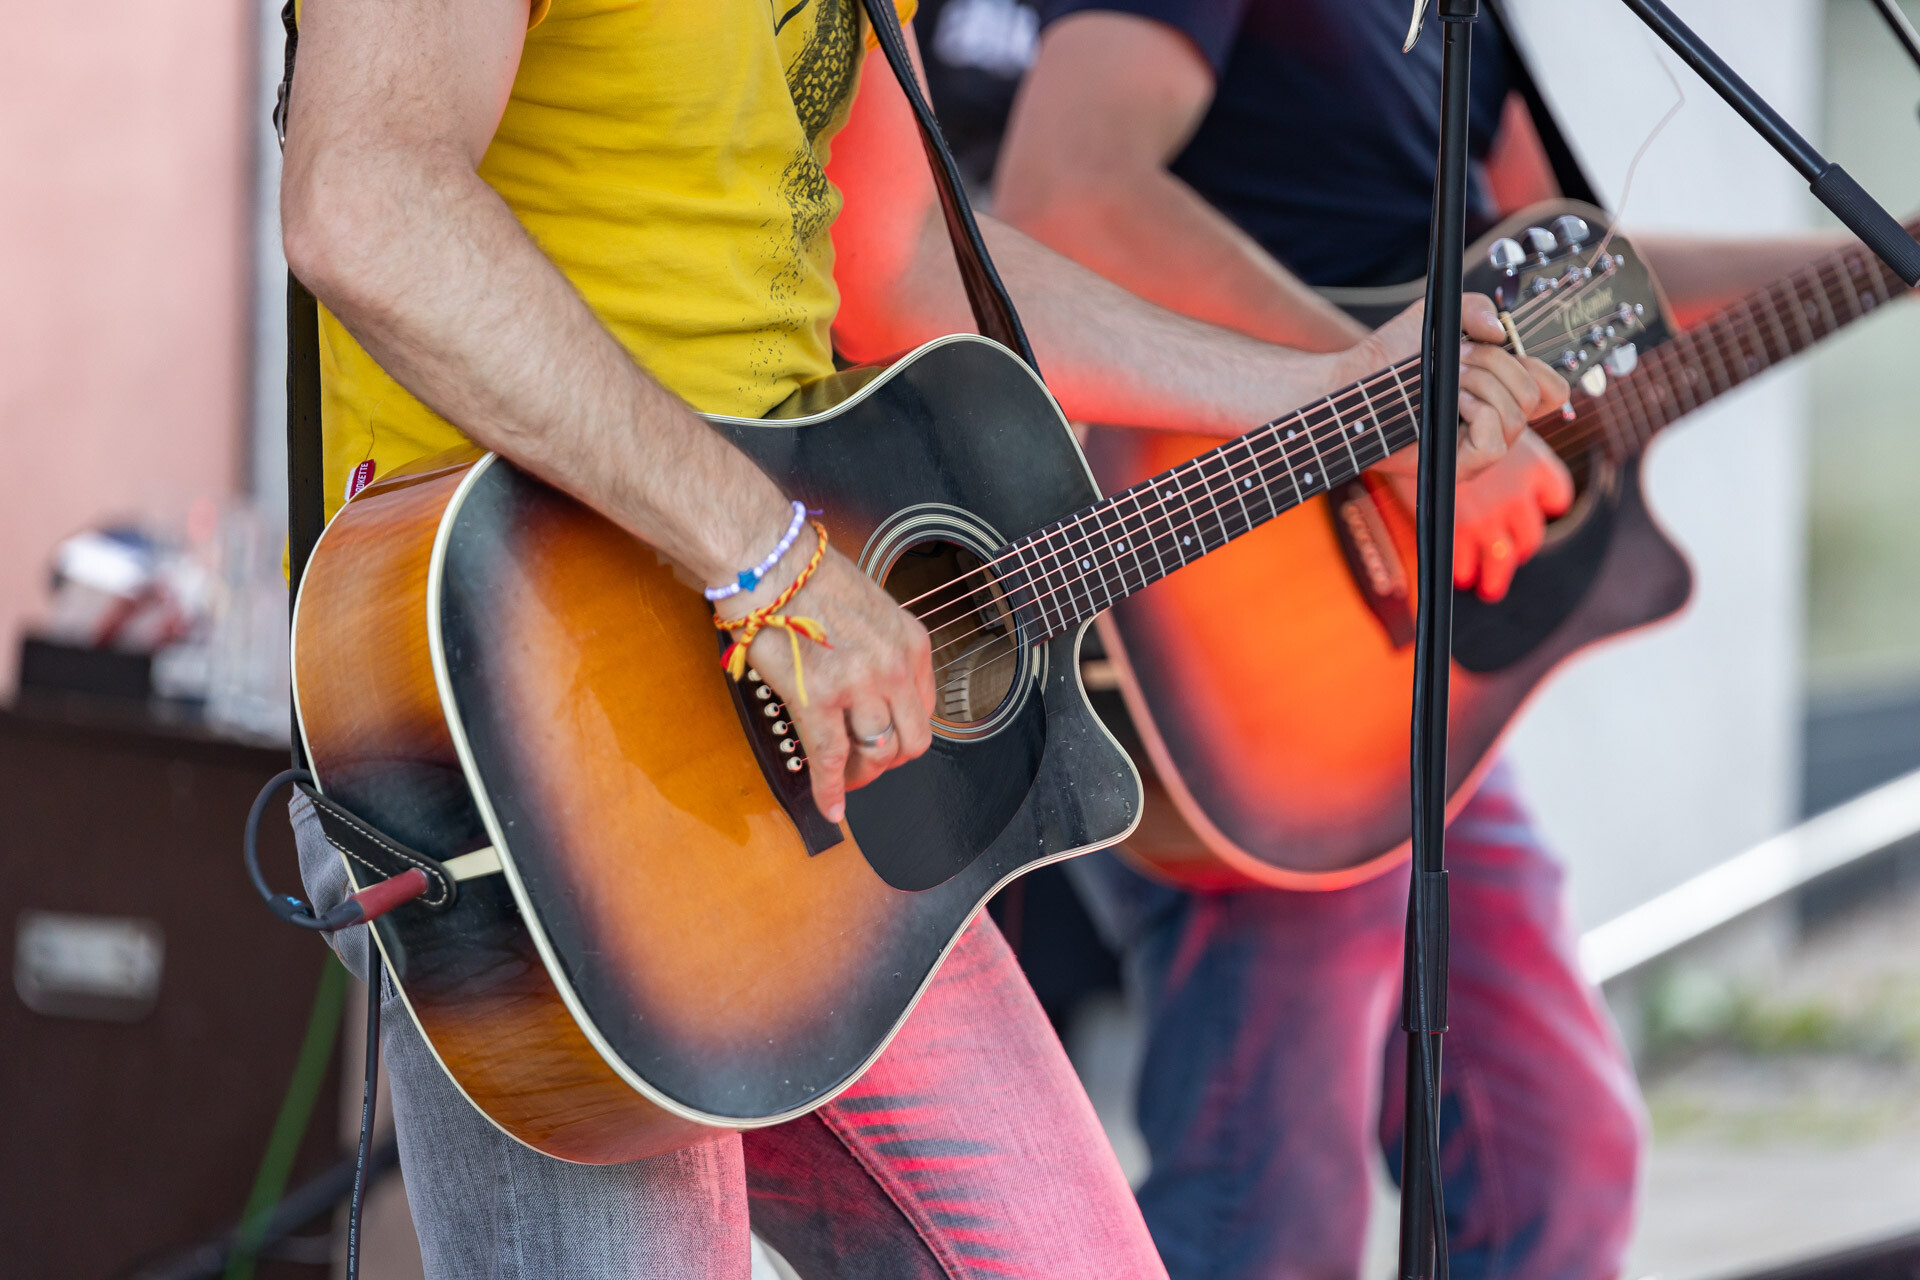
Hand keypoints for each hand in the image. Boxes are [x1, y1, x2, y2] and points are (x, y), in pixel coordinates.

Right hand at [722, 542, 934, 824]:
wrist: (770, 564)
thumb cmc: (809, 578)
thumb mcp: (872, 608)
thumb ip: (882, 649)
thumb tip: (872, 687)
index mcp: (912, 642)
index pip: (925, 709)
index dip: (905, 733)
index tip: (887, 741)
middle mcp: (894, 666)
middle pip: (911, 741)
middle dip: (889, 761)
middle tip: (867, 766)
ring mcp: (859, 685)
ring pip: (876, 754)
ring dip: (860, 775)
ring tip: (844, 779)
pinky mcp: (819, 700)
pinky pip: (831, 760)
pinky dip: (830, 792)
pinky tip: (829, 807)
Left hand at [1344, 295, 1567, 483]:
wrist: (1357, 381)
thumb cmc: (1395, 355)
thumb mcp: (1439, 316)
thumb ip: (1477, 308)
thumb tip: (1501, 331)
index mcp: (1502, 392)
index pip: (1552, 390)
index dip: (1539, 367)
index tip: (1507, 350)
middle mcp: (1497, 423)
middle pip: (1532, 395)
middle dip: (1496, 365)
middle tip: (1458, 359)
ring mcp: (1481, 447)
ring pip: (1515, 417)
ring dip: (1480, 385)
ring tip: (1447, 381)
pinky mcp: (1461, 466)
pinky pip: (1496, 444)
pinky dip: (1477, 414)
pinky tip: (1450, 405)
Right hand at [1385, 429, 1573, 601]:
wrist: (1419, 417)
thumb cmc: (1451, 411)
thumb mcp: (1492, 420)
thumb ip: (1502, 442)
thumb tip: (1503, 448)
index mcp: (1533, 464)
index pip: (1557, 494)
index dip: (1549, 503)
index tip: (1541, 507)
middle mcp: (1516, 493)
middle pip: (1531, 535)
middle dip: (1521, 548)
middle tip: (1511, 554)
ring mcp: (1488, 514)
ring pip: (1503, 557)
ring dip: (1497, 576)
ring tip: (1490, 587)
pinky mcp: (1457, 526)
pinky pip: (1465, 562)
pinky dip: (1464, 570)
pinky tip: (1460, 574)